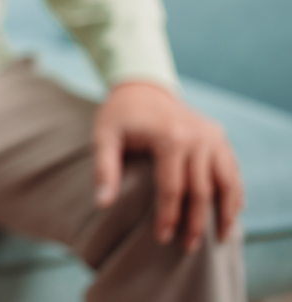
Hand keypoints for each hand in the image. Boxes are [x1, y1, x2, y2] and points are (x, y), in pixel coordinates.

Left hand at [93, 81, 243, 252]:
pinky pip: (232, 170)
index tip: (162, 238)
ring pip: (227, 182)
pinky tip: (230, 213)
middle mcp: (198, 137)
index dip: (168, 216)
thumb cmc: (118, 116)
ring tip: (220, 238)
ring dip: (226, 212)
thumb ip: (104, 169)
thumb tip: (102, 203)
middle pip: (202, 190)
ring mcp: (212, 136)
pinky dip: (234, 193)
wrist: (141, 88)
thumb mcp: (103, 137)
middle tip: (188, 248)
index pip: (172, 188)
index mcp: (170, 137)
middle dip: (195, 223)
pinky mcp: (219, 136)